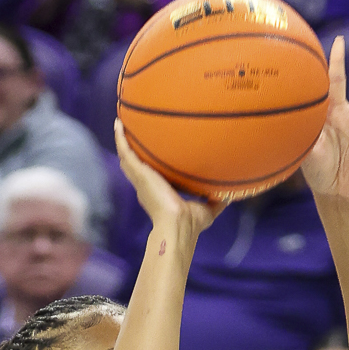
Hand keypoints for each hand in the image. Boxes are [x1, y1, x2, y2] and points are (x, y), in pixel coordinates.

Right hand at [113, 118, 220, 236]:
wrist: (179, 226)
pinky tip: (118, 123)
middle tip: (130, 133)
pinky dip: (121, 139)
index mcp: (159, 193)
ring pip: (127, 158)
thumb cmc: (190, 224)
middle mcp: (146, 185)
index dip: (149, 165)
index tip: (151, 153)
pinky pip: (126, 152)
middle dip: (132, 151)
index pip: (151, 176)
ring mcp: (141, 179)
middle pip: (135, 165)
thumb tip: (230, 195)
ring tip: (121, 124)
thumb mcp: (207, 210)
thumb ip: (216, 201)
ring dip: (122, 142)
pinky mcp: (139, 173)